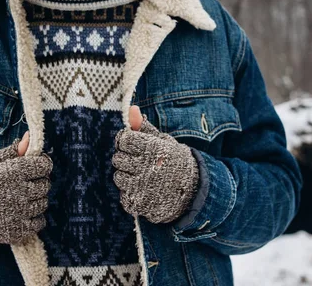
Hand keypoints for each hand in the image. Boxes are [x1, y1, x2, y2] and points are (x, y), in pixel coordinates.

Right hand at [0, 131, 52, 245]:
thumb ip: (13, 151)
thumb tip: (29, 137)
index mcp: (13, 172)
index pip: (44, 165)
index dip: (42, 164)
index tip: (35, 166)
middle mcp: (19, 192)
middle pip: (45, 185)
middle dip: (38, 182)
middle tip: (25, 184)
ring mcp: (19, 213)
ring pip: (43, 203)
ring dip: (35, 200)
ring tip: (20, 199)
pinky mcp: (18, 230)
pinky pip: (39, 222)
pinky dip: (34, 218)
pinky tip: (22, 213)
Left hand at [112, 106, 199, 223]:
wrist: (193, 192)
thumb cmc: (174, 161)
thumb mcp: (164, 141)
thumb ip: (144, 127)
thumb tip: (131, 109)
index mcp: (153, 148)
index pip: (123, 139)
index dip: (126, 141)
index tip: (134, 145)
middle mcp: (147, 167)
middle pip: (118, 158)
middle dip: (126, 158)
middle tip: (140, 162)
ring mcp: (142, 187)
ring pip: (118, 176)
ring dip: (127, 175)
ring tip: (143, 176)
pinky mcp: (140, 203)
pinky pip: (123, 195)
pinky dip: (131, 193)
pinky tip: (144, 190)